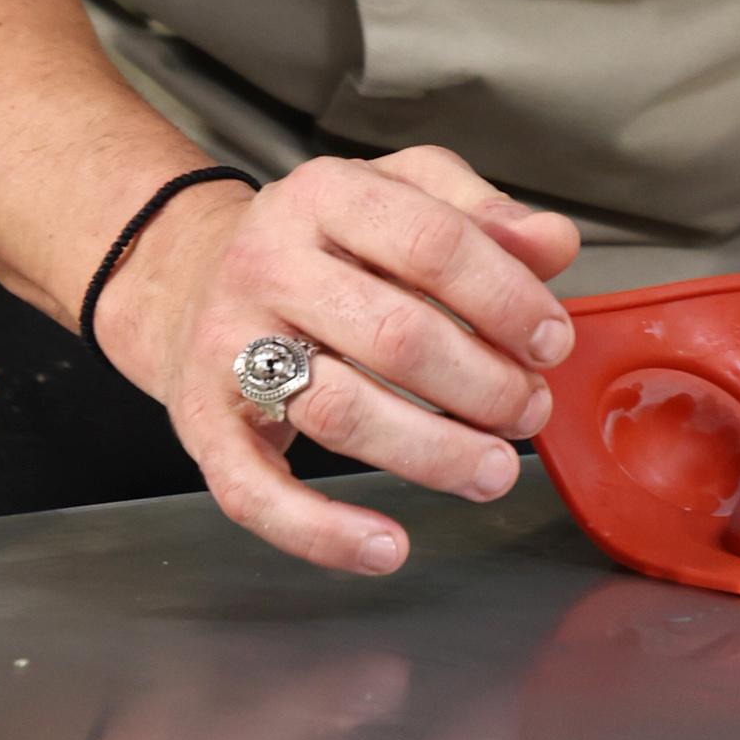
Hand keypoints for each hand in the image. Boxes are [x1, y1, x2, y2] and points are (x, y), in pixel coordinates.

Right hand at [98, 145, 579, 578]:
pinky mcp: (203, 424)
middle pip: (396, 335)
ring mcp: (228, 346)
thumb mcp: (400, 192)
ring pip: (340, 412)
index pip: (433, 242)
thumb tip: (554, 244)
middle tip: (530, 411)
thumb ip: (481, 214)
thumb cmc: (321, 243)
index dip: (506, 298)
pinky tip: (387, 547)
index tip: (551, 341)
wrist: (186, 278)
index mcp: (327, 194)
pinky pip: (255, 491)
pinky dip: (323, 533)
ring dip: (432, 454)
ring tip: (492, 470)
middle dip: (483, 384)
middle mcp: (268, 264)